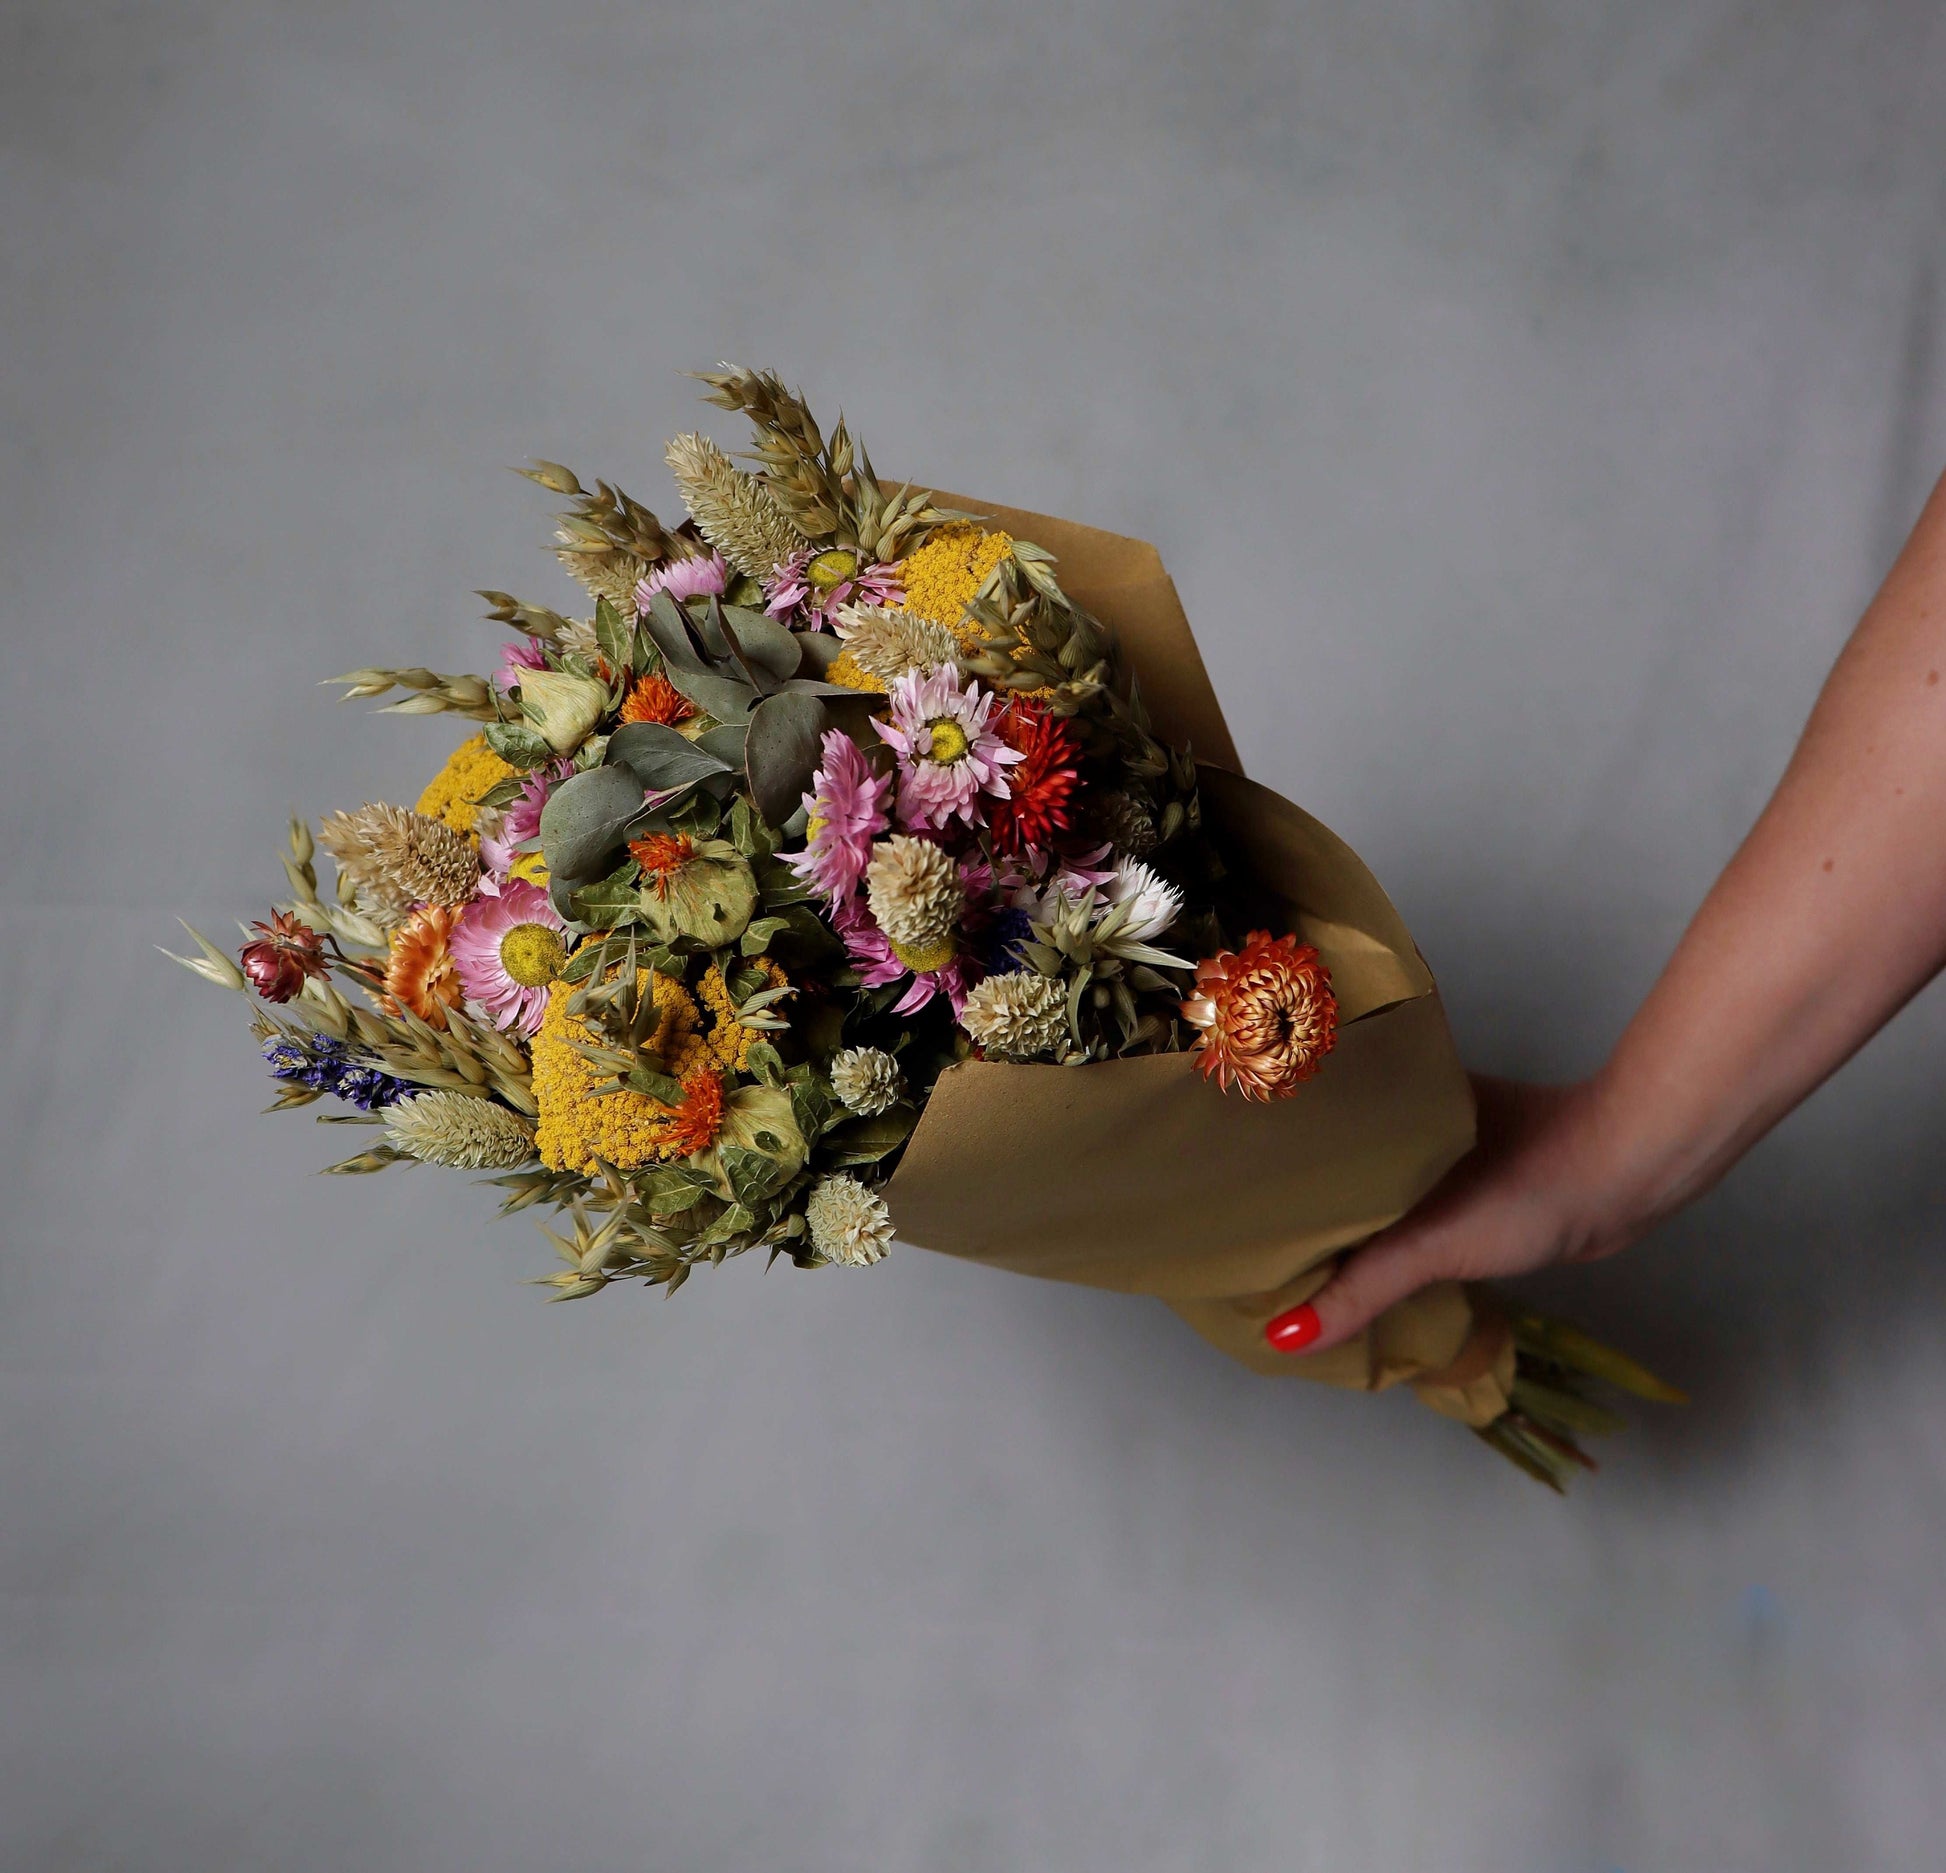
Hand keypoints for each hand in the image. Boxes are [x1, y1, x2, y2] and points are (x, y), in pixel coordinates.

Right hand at [1266, 1076, 1645, 1354]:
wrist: (1625, 1172)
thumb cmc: (1529, 1183)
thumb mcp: (1432, 1243)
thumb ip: (1361, 1288)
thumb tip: (1286, 1338)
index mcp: (1375, 1111)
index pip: (1298, 1141)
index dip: (1259, 1176)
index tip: (1219, 1210)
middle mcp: (1397, 1120)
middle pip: (1326, 1166)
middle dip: (1291, 1201)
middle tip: (1241, 1241)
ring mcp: (1433, 1144)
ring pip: (1366, 1182)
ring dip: (1340, 1215)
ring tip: (1290, 1253)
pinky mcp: (1467, 1170)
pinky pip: (1402, 1196)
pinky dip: (1381, 1222)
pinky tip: (1365, 1248)